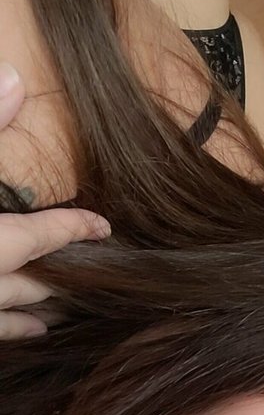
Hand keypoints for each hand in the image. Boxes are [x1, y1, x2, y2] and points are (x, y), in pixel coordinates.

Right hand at [0, 61, 110, 338]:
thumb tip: (16, 81)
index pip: (37, 234)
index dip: (72, 228)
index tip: (103, 226)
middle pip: (28, 282)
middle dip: (60, 279)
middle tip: (96, 278)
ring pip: (4, 315)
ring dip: (34, 313)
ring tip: (58, 316)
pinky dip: (5, 331)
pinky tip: (22, 332)